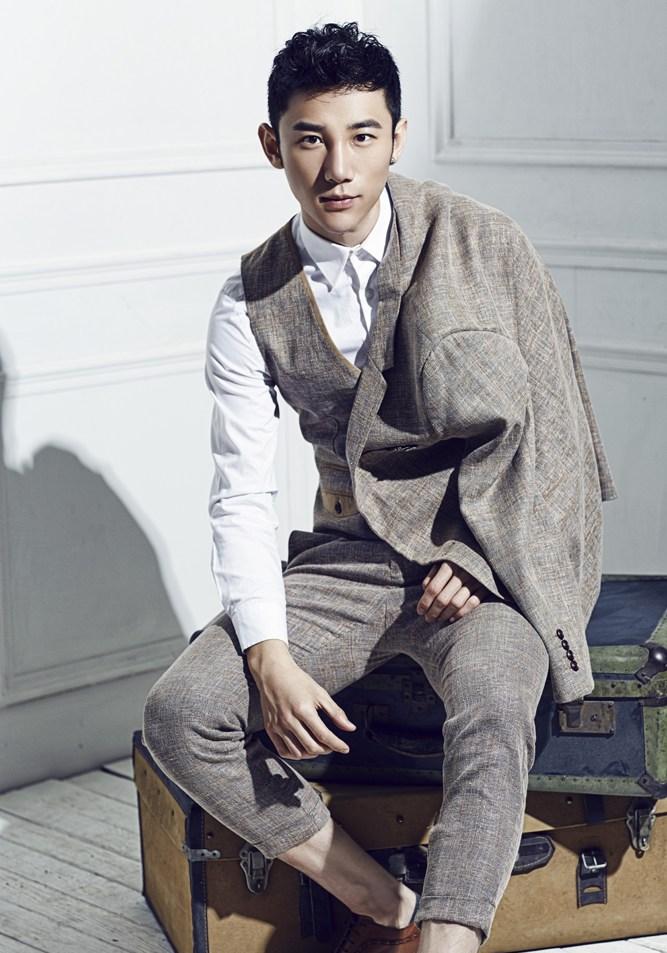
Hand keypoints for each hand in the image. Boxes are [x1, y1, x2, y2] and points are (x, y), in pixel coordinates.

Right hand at [246, 641, 355, 759]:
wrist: (273, 673)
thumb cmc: (297, 681)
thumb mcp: (320, 693)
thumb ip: (336, 712)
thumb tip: (350, 728)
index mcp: (304, 709)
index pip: (324, 735)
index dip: (337, 745)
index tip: (345, 748)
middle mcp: (289, 720)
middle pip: (311, 747)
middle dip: (326, 750)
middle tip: (331, 745)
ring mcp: (278, 726)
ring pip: (298, 753)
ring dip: (312, 754)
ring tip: (318, 746)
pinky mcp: (270, 728)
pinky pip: (283, 751)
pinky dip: (295, 755)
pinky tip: (303, 749)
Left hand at [416, 560, 487, 623]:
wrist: (486, 551)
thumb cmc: (459, 556)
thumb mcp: (444, 559)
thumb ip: (433, 573)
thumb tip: (424, 590)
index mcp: (450, 564)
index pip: (433, 588)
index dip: (425, 602)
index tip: (419, 611)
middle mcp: (462, 572)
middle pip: (443, 598)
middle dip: (433, 611)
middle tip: (427, 619)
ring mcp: (475, 580)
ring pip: (456, 603)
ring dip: (445, 614)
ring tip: (437, 619)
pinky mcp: (486, 587)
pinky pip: (472, 604)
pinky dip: (461, 613)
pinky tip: (452, 618)